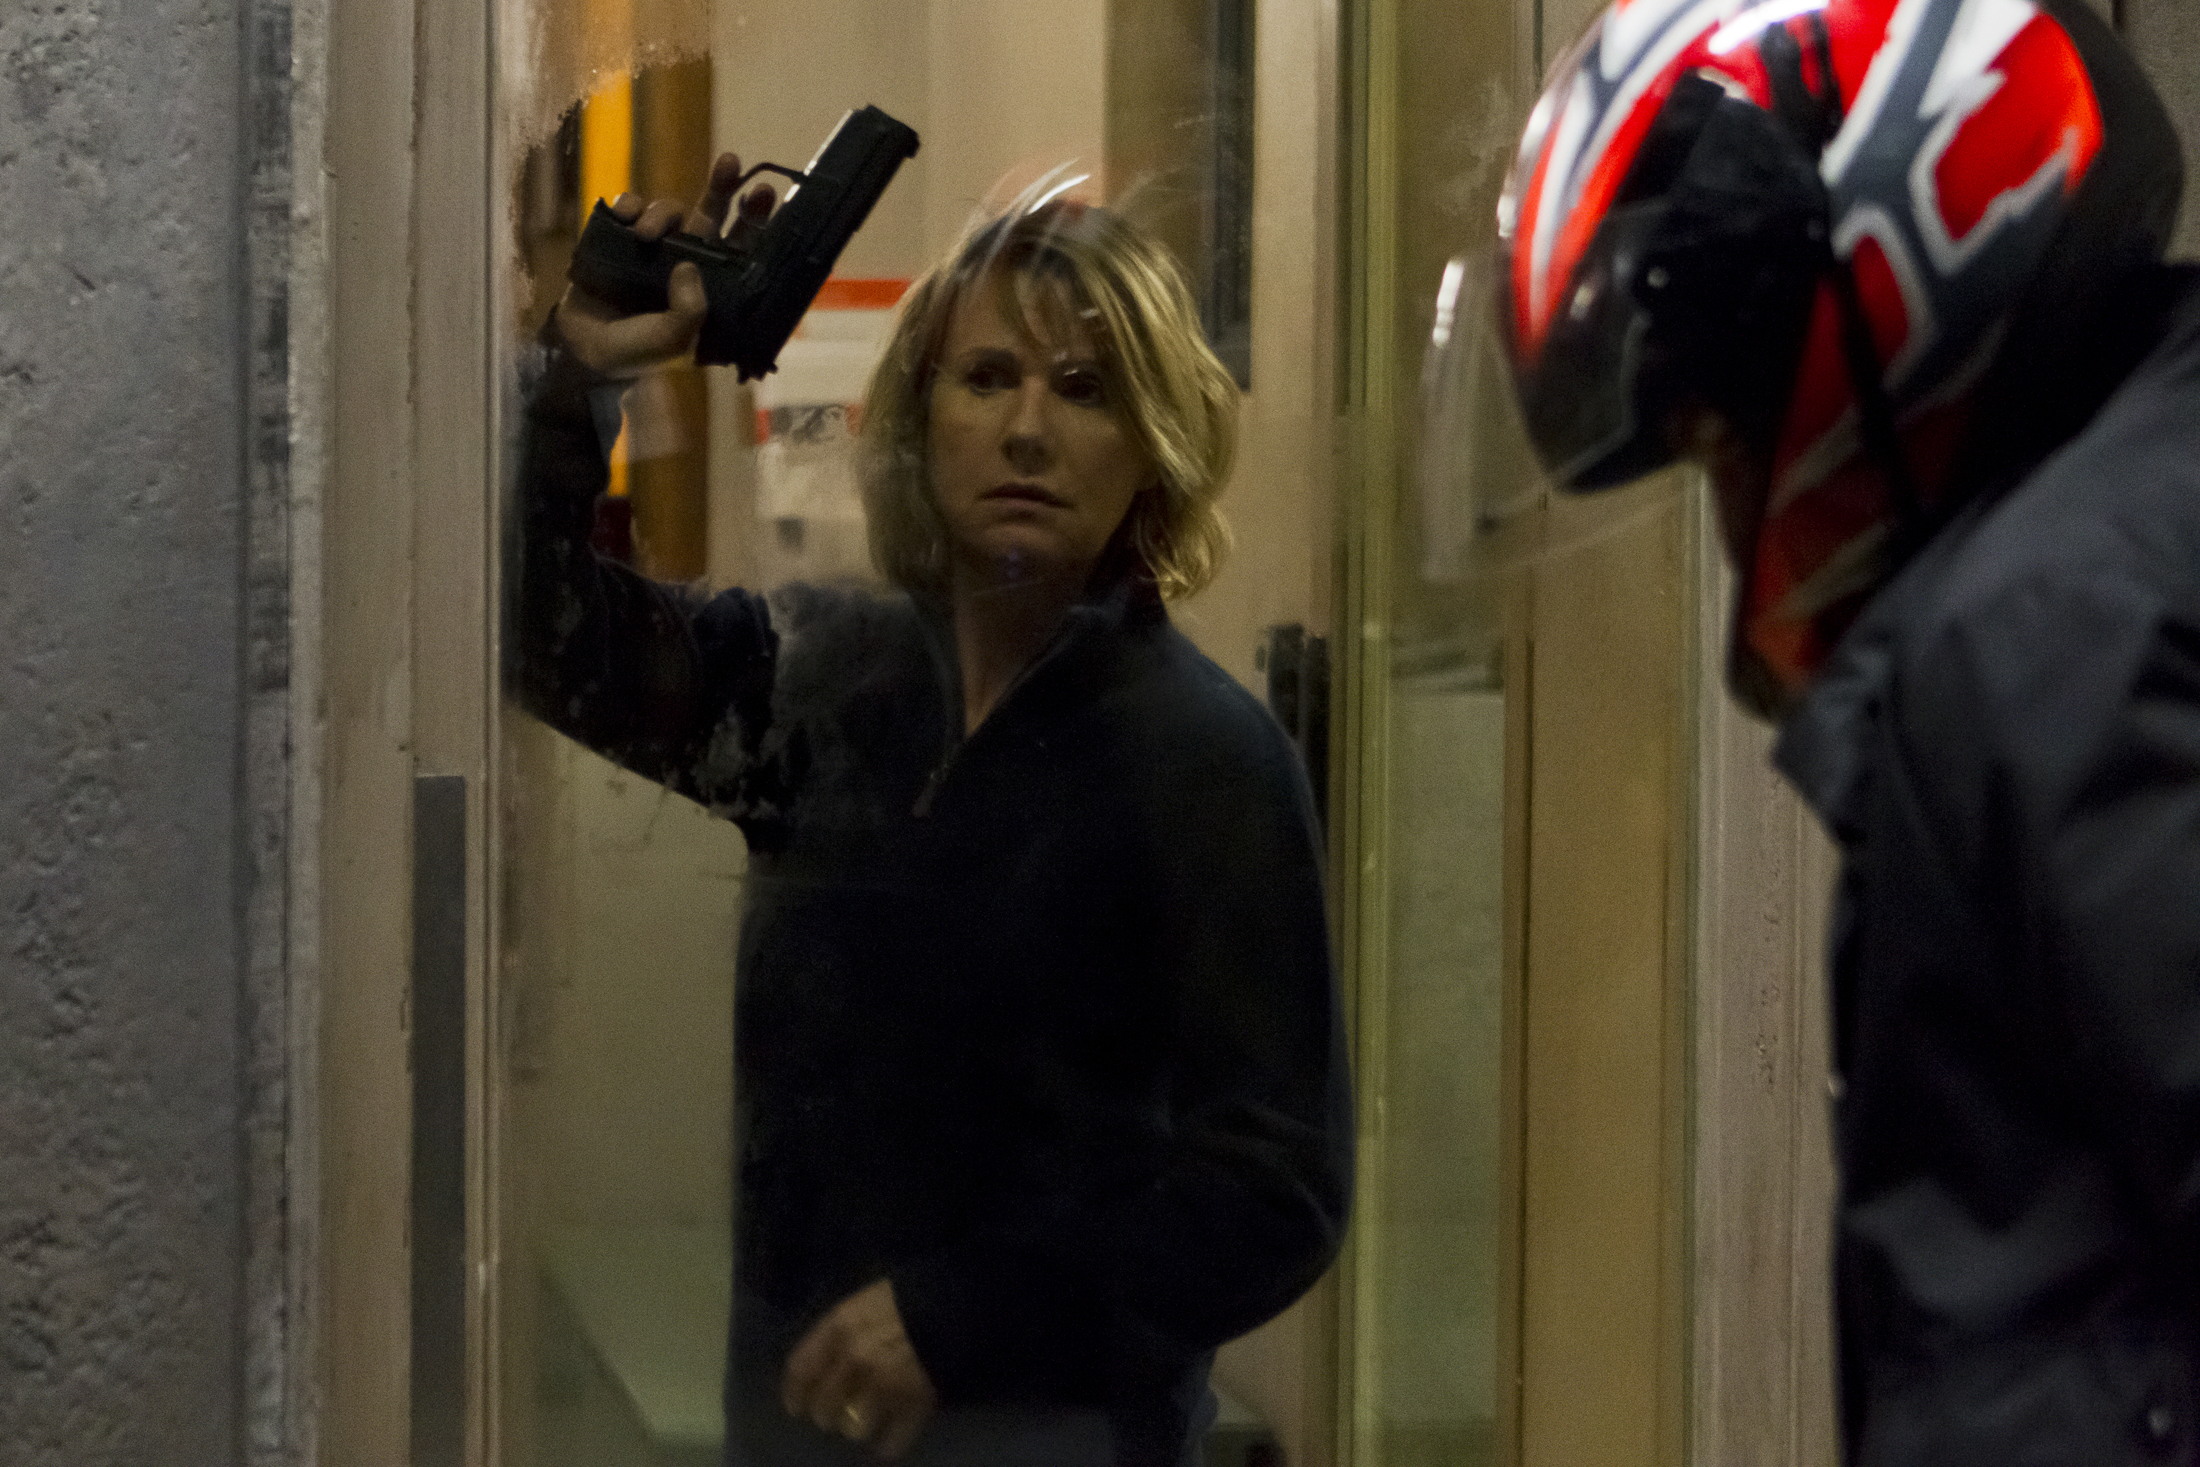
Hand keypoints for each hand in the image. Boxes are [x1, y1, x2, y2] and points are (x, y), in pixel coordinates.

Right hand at [552, 151, 776, 377]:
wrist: (583, 351)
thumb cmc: (637, 351)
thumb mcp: (673, 340)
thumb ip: (689, 311)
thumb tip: (689, 266)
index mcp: (709, 286)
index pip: (740, 250)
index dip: (754, 222)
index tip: (764, 194)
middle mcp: (686, 261)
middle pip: (712, 215)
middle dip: (722, 187)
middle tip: (730, 162)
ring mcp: (654, 248)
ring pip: (670, 210)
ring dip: (661, 212)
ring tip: (644, 235)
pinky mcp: (619, 237)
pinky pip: (629, 208)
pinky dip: (627, 205)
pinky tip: (623, 216)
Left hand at [781, 1278, 938, 1459]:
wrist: (965, 1304)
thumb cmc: (916, 1293)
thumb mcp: (872, 1298)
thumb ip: (847, 1327)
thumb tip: (831, 1355)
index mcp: (841, 1327)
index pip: (801, 1368)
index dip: (795, 1392)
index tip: (795, 1407)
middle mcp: (854, 1360)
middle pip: (824, 1407)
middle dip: (827, 1414)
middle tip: (834, 1416)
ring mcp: (883, 1388)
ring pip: (854, 1428)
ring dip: (858, 1427)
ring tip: (867, 1422)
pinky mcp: (913, 1408)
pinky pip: (891, 1442)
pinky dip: (890, 1444)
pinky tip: (890, 1441)